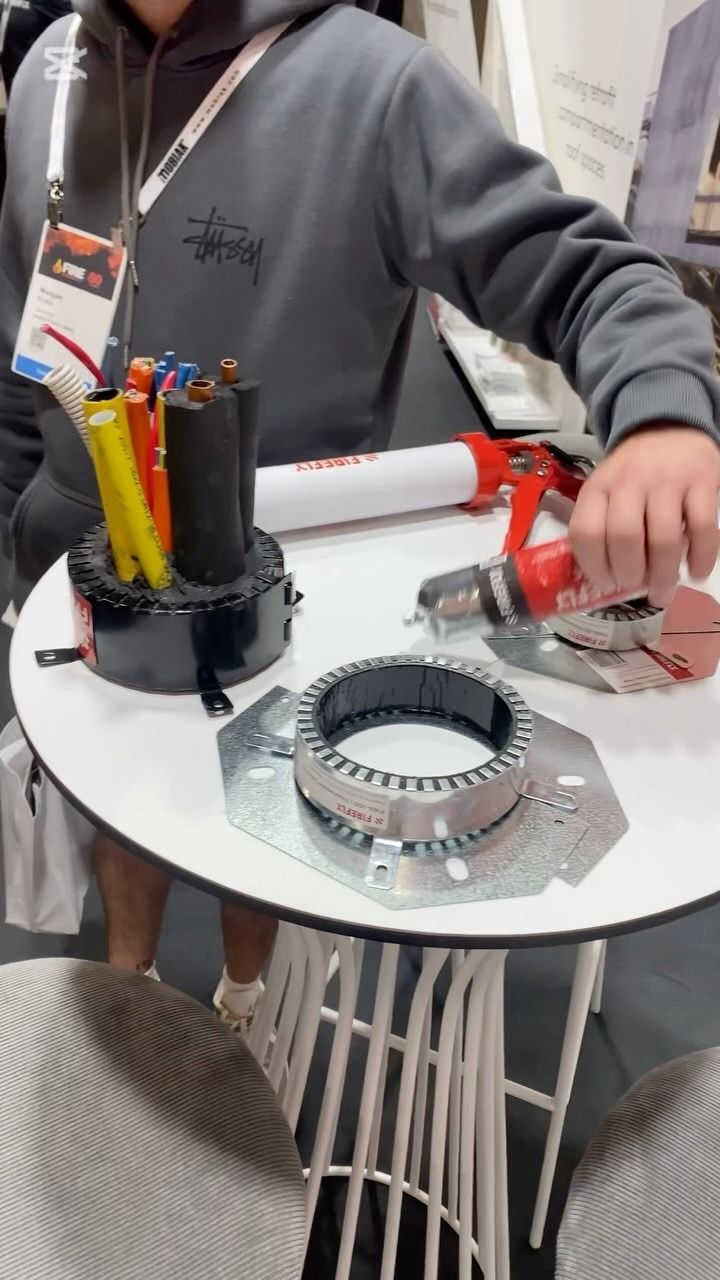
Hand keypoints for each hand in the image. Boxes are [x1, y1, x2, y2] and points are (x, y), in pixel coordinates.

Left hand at [569, 426, 719, 607]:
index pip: (586, 532)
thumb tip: (609, 583)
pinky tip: (696, 572)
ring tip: (664, 590)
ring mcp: (667, 481)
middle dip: (630, 574)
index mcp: (598, 488)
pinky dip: (701, 556)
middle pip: (624, 537)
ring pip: (663, 538)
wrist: (670, 426)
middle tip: (637, 588)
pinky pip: (702, 527)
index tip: (606, 585)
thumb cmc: (635, 473)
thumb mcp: (606, 490)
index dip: (594, 566)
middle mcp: (629, 482)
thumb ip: (603, 526)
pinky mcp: (702, 482)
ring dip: (664, 574)